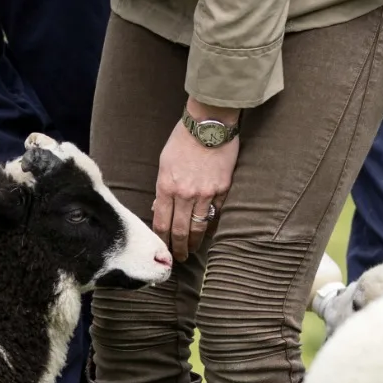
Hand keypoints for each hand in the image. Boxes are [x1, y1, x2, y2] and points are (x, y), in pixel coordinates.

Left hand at [152, 111, 238, 261]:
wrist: (209, 124)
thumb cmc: (183, 140)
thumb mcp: (164, 163)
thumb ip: (163, 188)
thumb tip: (160, 209)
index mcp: (166, 186)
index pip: (161, 222)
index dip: (162, 239)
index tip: (162, 248)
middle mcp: (185, 194)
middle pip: (180, 230)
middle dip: (178, 248)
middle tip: (178, 258)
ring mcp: (205, 193)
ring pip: (198, 227)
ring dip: (194, 242)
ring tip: (192, 250)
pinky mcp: (222, 190)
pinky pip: (215, 215)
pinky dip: (210, 226)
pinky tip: (207, 233)